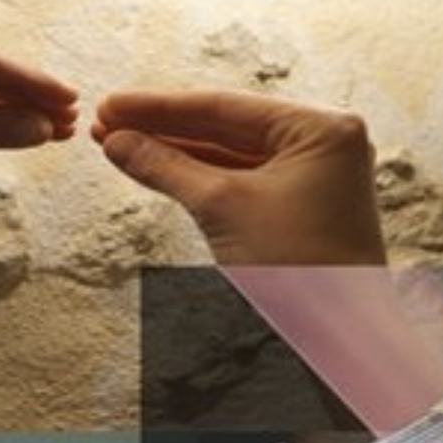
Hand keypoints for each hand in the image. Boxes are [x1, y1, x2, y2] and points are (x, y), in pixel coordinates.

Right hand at [92, 89, 386, 265]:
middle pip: (228, 127)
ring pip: (232, 155)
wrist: (338, 338)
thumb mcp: (222, 207)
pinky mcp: (304, 204)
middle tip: (104, 123)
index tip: (110, 104)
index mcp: (323, 128)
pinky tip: (154, 167)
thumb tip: (117, 143)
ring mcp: (318, 174)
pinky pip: (243, 180)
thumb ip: (166, 167)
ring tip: (116, 144)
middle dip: (163, 128)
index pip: (227, 107)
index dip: (160, 107)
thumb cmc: (300, 270)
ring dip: (175, 152)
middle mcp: (326, 143)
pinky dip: (199, 177)